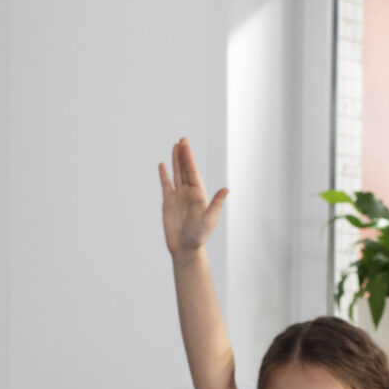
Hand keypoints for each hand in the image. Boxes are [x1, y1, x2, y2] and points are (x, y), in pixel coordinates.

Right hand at [158, 137, 227, 258]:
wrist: (186, 248)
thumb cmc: (199, 235)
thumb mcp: (209, 219)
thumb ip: (216, 203)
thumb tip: (226, 189)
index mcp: (199, 194)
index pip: (193, 172)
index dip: (189, 158)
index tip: (185, 145)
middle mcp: (189, 193)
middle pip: (185, 169)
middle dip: (184, 155)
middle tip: (182, 140)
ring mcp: (178, 197)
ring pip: (177, 174)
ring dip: (176, 161)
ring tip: (175, 147)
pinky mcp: (168, 203)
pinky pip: (166, 185)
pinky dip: (164, 175)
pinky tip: (162, 165)